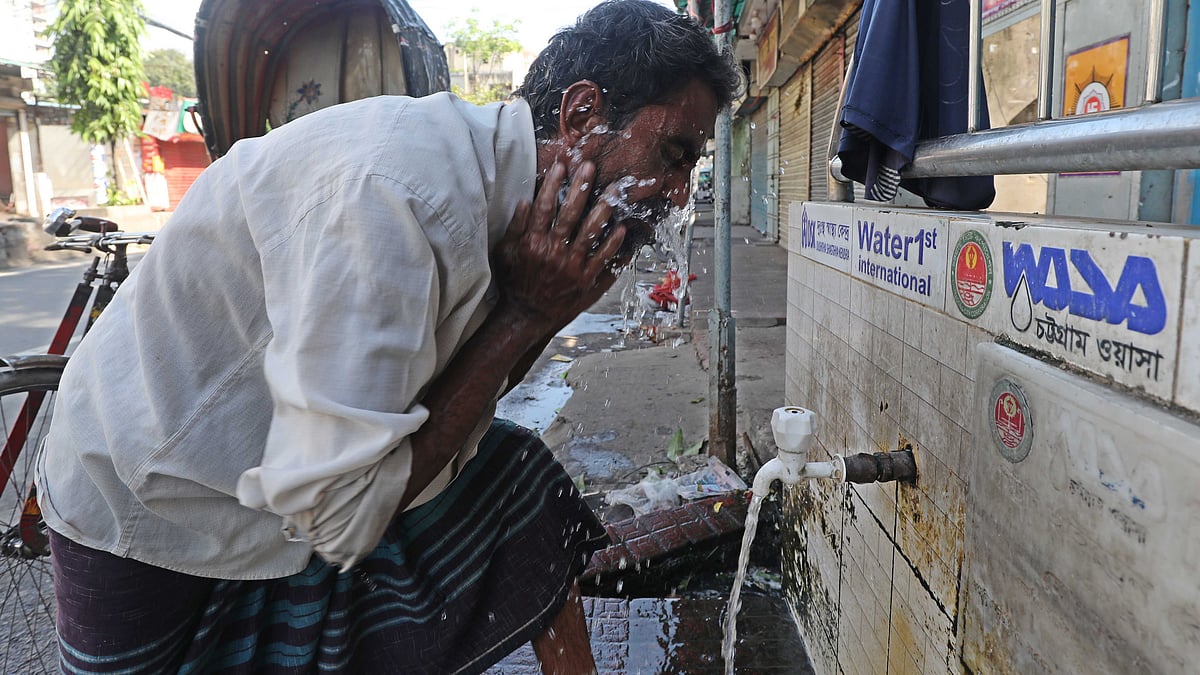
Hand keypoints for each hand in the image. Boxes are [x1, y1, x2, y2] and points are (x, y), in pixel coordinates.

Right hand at [494, 161, 627, 331]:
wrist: (525, 316)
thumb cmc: (514, 282)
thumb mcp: (505, 253)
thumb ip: (515, 227)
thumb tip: (525, 200)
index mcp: (532, 243)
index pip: (544, 206)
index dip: (553, 184)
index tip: (561, 165)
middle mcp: (552, 252)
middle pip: (570, 213)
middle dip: (580, 187)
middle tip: (590, 167)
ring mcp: (570, 267)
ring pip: (590, 232)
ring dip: (603, 209)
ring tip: (614, 191)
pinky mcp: (584, 280)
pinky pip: (602, 259)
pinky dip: (613, 245)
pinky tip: (622, 229)